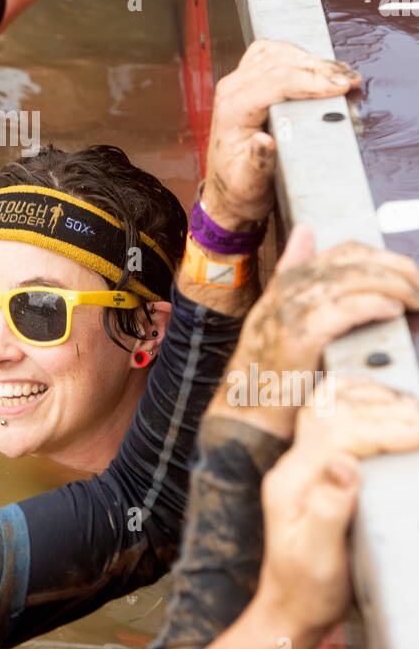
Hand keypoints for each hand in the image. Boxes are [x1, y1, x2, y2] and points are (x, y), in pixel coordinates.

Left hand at [203, 39, 361, 229]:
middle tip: (351, 80)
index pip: (278, 81)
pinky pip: (271, 54)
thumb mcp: (250, 184)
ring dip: (311, 59)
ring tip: (341, 73)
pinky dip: (297, 56)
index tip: (343, 86)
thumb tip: (265, 141)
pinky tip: (317, 67)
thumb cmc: (239, 187)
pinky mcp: (246, 81)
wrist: (227, 190)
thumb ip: (258, 163)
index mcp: (233, 109)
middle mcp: (232, 90)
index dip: (314, 80)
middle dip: (320, 68)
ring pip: (277, 52)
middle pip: (280, 61)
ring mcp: (237, 82)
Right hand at [207, 229, 418, 438]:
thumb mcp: (278, 314)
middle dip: (396, 268)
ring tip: (416, 298)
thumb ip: (293, 274)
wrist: (246, 416)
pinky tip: (393, 309)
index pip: (344, 252)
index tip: (409, 274)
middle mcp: (287, 291)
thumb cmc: (270, 374)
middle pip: (353, 261)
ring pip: (352, 280)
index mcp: (288, 283)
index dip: (382, 258)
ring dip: (393, 285)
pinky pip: (345, 309)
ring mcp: (290, 311)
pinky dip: (374, 304)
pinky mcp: (298, 336)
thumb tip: (306, 232)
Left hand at [255, 376, 418, 637]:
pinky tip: (378, 400)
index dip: (384, 428)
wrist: (291, 606)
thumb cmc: (308, 588)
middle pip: (337, 414)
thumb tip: (345, 464)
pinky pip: (329, 415)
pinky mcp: (312, 468)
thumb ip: (330, 508)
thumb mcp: (320, 557)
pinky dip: (355, 400)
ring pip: (329, 405)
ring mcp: (299, 463)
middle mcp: (292, 465)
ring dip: (370, 398)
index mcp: (292, 481)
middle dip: (386, 410)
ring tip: (409, 406)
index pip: (340, 434)